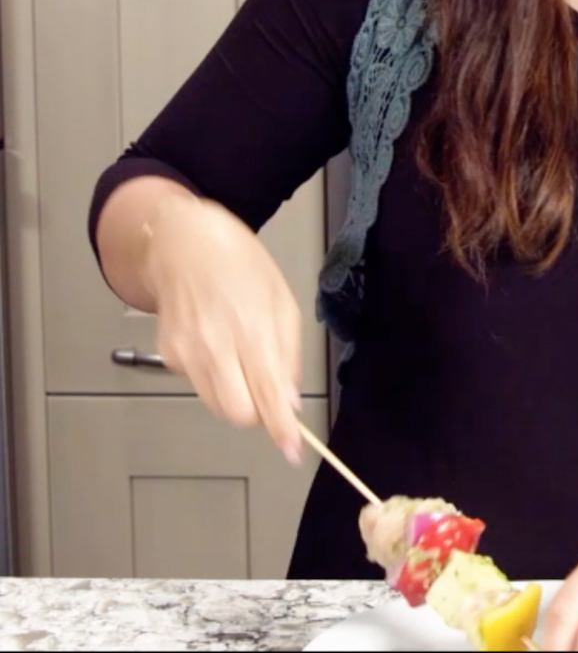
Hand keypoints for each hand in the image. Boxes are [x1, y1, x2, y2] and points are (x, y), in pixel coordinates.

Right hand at [142, 193, 303, 462]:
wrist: (185, 243)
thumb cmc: (241, 265)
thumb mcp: (282, 300)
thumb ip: (288, 354)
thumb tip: (289, 402)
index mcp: (251, 327)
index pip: (267, 392)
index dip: (280, 427)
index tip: (292, 450)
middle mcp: (215, 344)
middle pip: (237, 411)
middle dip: (258, 414)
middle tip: (269, 395)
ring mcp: (186, 352)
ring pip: (217, 404)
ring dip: (237, 395)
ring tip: (243, 357)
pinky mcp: (168, 356)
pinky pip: (200, 384)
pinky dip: (216, 375)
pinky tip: (219, 343)